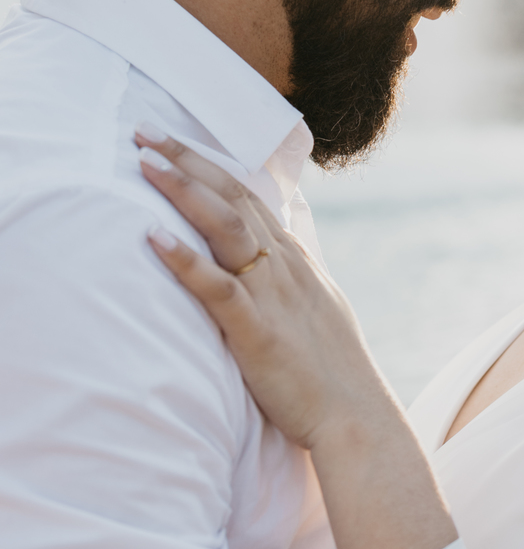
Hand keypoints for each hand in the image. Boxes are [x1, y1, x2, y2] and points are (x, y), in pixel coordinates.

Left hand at [137, 130, 393, 449]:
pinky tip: (152, 237)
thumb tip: (289, 234)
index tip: (170, 141)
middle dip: (186, 159)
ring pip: (225, 227)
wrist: (356, 418)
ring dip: (182, 191)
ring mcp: (273, 296)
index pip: (248, 196)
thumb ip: (298, 267)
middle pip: (232, 197)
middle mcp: (285, 267)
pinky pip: (218, 287)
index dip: (208, 164)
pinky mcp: (258, 332)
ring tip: (143, 163)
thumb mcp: (319, 305)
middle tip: (143, 130)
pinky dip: (184, 260)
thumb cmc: (332, 371)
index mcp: (295, 260)